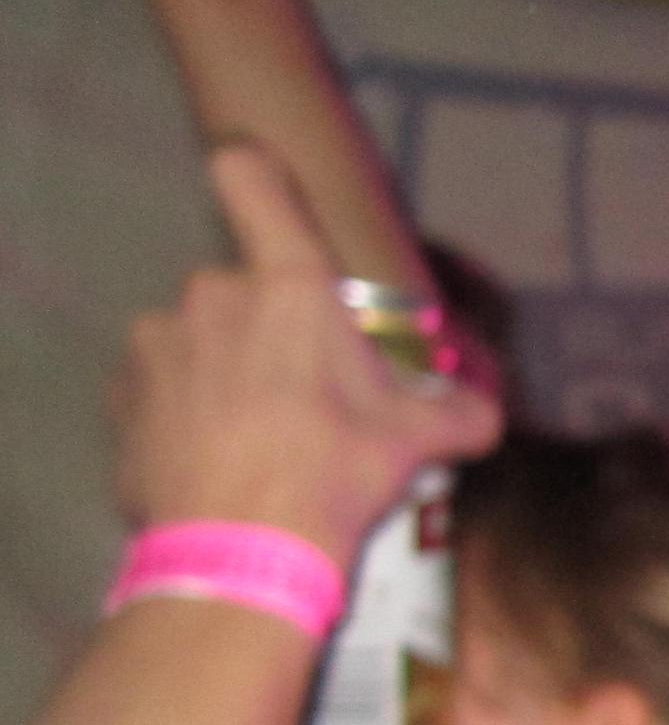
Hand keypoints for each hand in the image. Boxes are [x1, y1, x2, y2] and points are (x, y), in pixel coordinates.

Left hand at [113, 144, 499, 565]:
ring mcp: (157, 344)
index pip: (249, 179)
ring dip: (218, 371)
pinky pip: (158, 388)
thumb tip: (488, 415)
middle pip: (238, 289)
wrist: (243, 551)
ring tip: (250, 436)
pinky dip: (180, 413)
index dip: (254, 173)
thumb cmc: (335, 472)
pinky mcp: (123, 398)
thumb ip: (458, 414)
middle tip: (297, 394)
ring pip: (195, 340)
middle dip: (263, 330)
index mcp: (287, 286)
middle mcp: (211, 295)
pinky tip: (211, 459)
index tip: (264, 192)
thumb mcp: (416, 441)